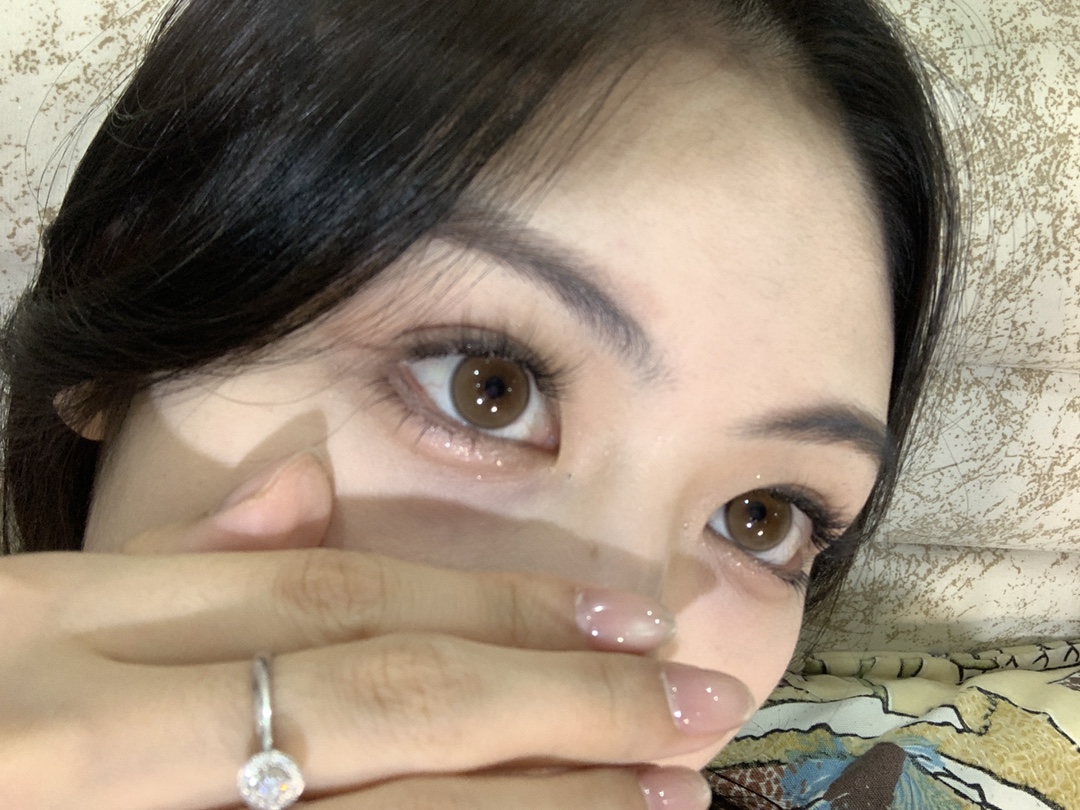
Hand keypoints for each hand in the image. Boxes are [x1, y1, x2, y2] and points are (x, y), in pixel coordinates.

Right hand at [1, 455, 752, 808]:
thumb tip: (304, 482)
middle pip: (381, 703)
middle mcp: (102, 736)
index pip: (329, 601)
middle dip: (556, 707)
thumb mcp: (12, 619)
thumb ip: (166, 563)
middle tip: (695, 707)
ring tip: (664, 799)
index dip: (489, 607)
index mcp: (59, 631)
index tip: (621, 614)